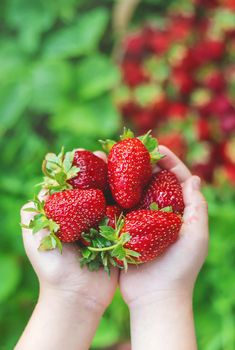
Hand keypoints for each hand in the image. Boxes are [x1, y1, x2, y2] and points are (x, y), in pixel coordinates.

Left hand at [18, 151, 117, 349]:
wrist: (75, 298)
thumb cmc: (52, 269)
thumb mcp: (35, 238)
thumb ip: (34, 213)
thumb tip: (43, 184)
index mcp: (67, 213)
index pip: (74, 183)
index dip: (80, 166)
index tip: (86, 153)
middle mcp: (86, 215)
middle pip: (96, 186)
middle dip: (103, 168)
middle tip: (110, 155)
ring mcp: (104, 224)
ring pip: (112, 197)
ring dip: (120, 181)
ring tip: (127, 164)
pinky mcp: (119, 235)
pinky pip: (127, 215)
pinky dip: (132, 201)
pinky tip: (140, 186)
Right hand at [119, 145, 208, 306]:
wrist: (157, 297)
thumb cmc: (181, 268)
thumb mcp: (196, 237)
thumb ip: (197, 208)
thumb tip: (195, 178)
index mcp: (180, 211)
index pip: (177, 179)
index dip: (169, 161)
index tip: (157, 147)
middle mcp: (160, 212)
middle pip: (153, 181)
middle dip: (144, 164)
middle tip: (131, 149)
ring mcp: (141, 220)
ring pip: (134, 192)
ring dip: (126, 177)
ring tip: (115, 161)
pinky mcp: (125, 230)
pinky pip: (119, 208)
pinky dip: (113, 195)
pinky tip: (104, 184)